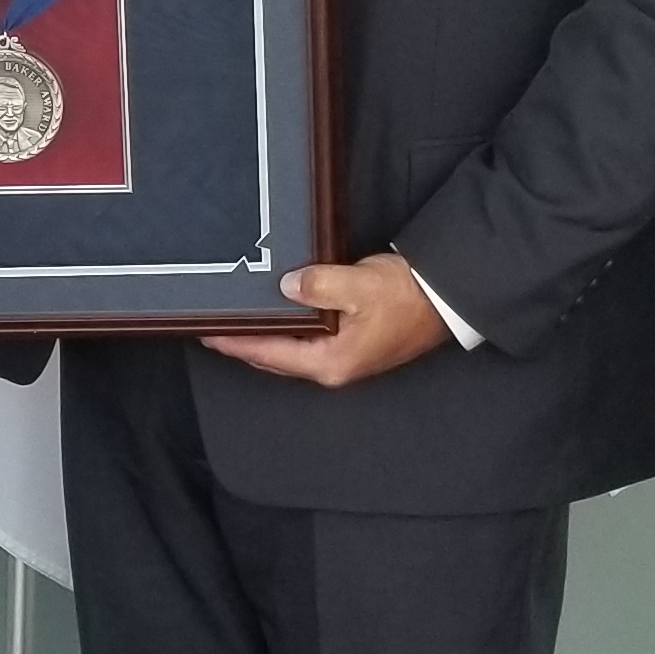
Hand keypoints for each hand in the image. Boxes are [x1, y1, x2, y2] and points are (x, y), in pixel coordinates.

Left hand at [202, 254, 447, 387]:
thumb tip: (287, 287)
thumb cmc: (408, 297)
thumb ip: (319, 286)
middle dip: (243, 342)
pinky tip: (273, 310)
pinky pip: (306, 337)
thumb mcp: (360, 287)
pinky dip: (285, 327)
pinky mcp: (351, 342)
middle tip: (210, 324)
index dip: (235, 343)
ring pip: (289, 348)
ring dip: (263, 335)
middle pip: (274, 357)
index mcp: (330, 363)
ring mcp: (343, 356)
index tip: (206, 333)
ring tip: (235, 317)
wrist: (448, 297)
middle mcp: (332, 367)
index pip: (268, 354)